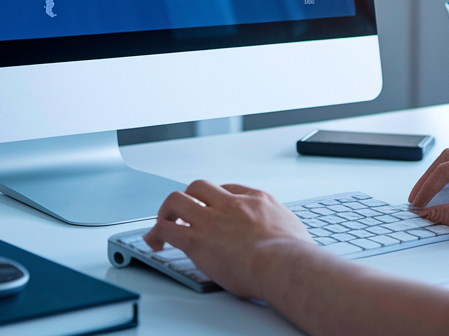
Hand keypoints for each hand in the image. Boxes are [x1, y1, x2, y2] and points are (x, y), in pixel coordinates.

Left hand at [144, 180, 313, 298]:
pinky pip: (166, 228)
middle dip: (189, 198)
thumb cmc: (294, 254)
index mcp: (255, 200)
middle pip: (199, 186)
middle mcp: (230, 204)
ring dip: (167, 211)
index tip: (213, 210)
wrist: (283, 262)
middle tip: (185, 214)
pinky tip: (154, 241)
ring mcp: (211, 220)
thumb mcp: (294, 228)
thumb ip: (283, 227)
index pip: (228, 189)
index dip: (216, 199)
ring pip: (176, 200)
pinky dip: (155, 233)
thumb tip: (288, 236)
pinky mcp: (197, 240)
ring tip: (164, 224)